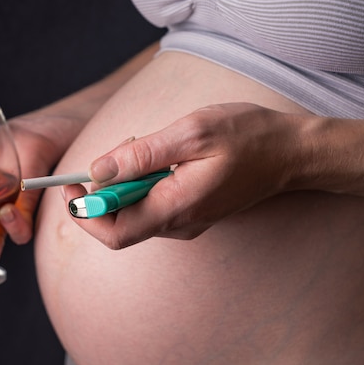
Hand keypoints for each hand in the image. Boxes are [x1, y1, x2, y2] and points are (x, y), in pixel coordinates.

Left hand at [62, 102, 307, 248]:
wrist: (291, 153)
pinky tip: (161, 154)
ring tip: (148, 144)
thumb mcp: (191, 132)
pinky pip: (151, 202)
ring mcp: (185, 221)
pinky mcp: (190, 211)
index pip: (114, 232)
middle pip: (119, 222)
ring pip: (134, 210)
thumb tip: (98, 171)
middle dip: (106, 187)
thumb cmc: (248, 137)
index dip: (85, 213)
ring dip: (125, 180)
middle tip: (123, 148)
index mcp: (176, 208)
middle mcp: (178, 224)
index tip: (72, 185)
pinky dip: (142, 180)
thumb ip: (141, 155)